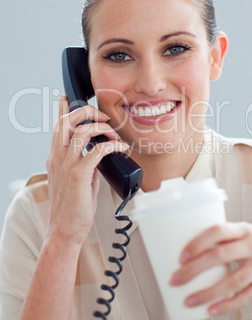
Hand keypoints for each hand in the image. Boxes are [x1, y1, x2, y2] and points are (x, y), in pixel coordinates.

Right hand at [45, 95, 128, 245]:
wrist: (65, 229)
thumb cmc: (73, 205)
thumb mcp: (74, 178)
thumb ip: (83, 162)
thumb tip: (100, 152)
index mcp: (55, 157)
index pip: (57, 126)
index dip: (62, 109)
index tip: (67, 98)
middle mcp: (58, 157)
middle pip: (68, 121)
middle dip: (87, 111)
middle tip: (103, 117)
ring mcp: (67, 166)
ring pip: (82, 131)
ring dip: (103, 128)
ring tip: (114, 135)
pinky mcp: (78, 176)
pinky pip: (98, 150)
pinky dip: (113, 145)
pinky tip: (121, 148)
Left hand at [169, 222, 251, 315]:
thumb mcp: (246, 231)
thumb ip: (226, 238)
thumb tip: (194, 250)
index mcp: (243, 229)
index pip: (217, 231)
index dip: (198, 242)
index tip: (182, 255)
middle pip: (220, 256)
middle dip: (195, 269)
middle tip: (176, 279)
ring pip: (232, 281)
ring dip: (208, 292)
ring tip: (189, 300)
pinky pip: (246, 296)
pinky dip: (228, 305)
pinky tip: (212, 310)